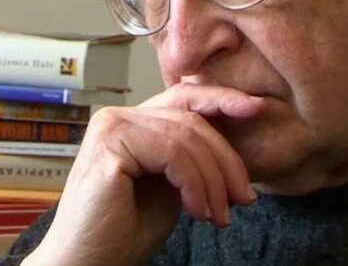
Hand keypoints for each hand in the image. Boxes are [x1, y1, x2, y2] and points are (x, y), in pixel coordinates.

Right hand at [22, 84, 262, 265]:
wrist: (89, 263)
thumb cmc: (126, 231)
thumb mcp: (172, 185)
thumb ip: (191, 157)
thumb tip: (237, 137)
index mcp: (133, 121)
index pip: (185, 98)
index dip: (223, 99)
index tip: (258, 110)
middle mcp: (118, 116)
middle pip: (192, 120)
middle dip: (227, 161)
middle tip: (245, 198)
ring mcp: (112, 126)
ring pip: (187, 138)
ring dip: (213, 181)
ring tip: (220, 215)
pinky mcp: (110, 143)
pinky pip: (173, 154)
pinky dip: (195, 185)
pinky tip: (199, 212)